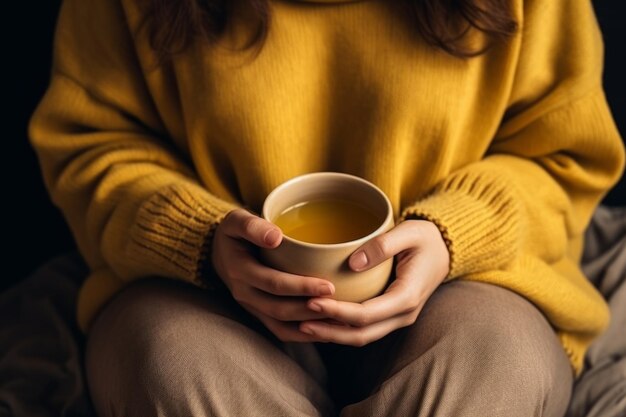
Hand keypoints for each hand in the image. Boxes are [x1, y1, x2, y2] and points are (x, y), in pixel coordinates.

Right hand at [211, 209, 335, 341]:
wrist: (219, 252)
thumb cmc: (234, 232)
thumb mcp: (235, 221)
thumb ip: (252, 226)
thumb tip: (275, 237)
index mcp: (240, 271)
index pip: (274, 283)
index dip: (302, 287)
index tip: (329, 286)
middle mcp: (244, 294)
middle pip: (280, 309)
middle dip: (311, 309)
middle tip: (341, 305)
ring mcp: (252, 307)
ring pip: (282, 325)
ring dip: (310, 326)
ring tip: (339, 323)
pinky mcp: (260, 314)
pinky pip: (281, 331)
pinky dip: (303, 335)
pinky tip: (327, 330)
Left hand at [299, 220, 449, 345]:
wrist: (444, 250)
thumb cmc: (425, 238)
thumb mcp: (409, 232)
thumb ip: (383, 245)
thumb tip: (353, 262)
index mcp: (407, 296)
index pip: (366, 314)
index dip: (337, 312)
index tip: (311, 301)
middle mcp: (403, 314)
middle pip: (361, 334)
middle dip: (329, 331)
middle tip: (300, 320)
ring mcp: (397, 318)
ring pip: (361, 337)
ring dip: (332, 335)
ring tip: (303, 326)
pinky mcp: (389, 315)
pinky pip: (364, 330)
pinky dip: (340, 329)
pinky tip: (320, 321)